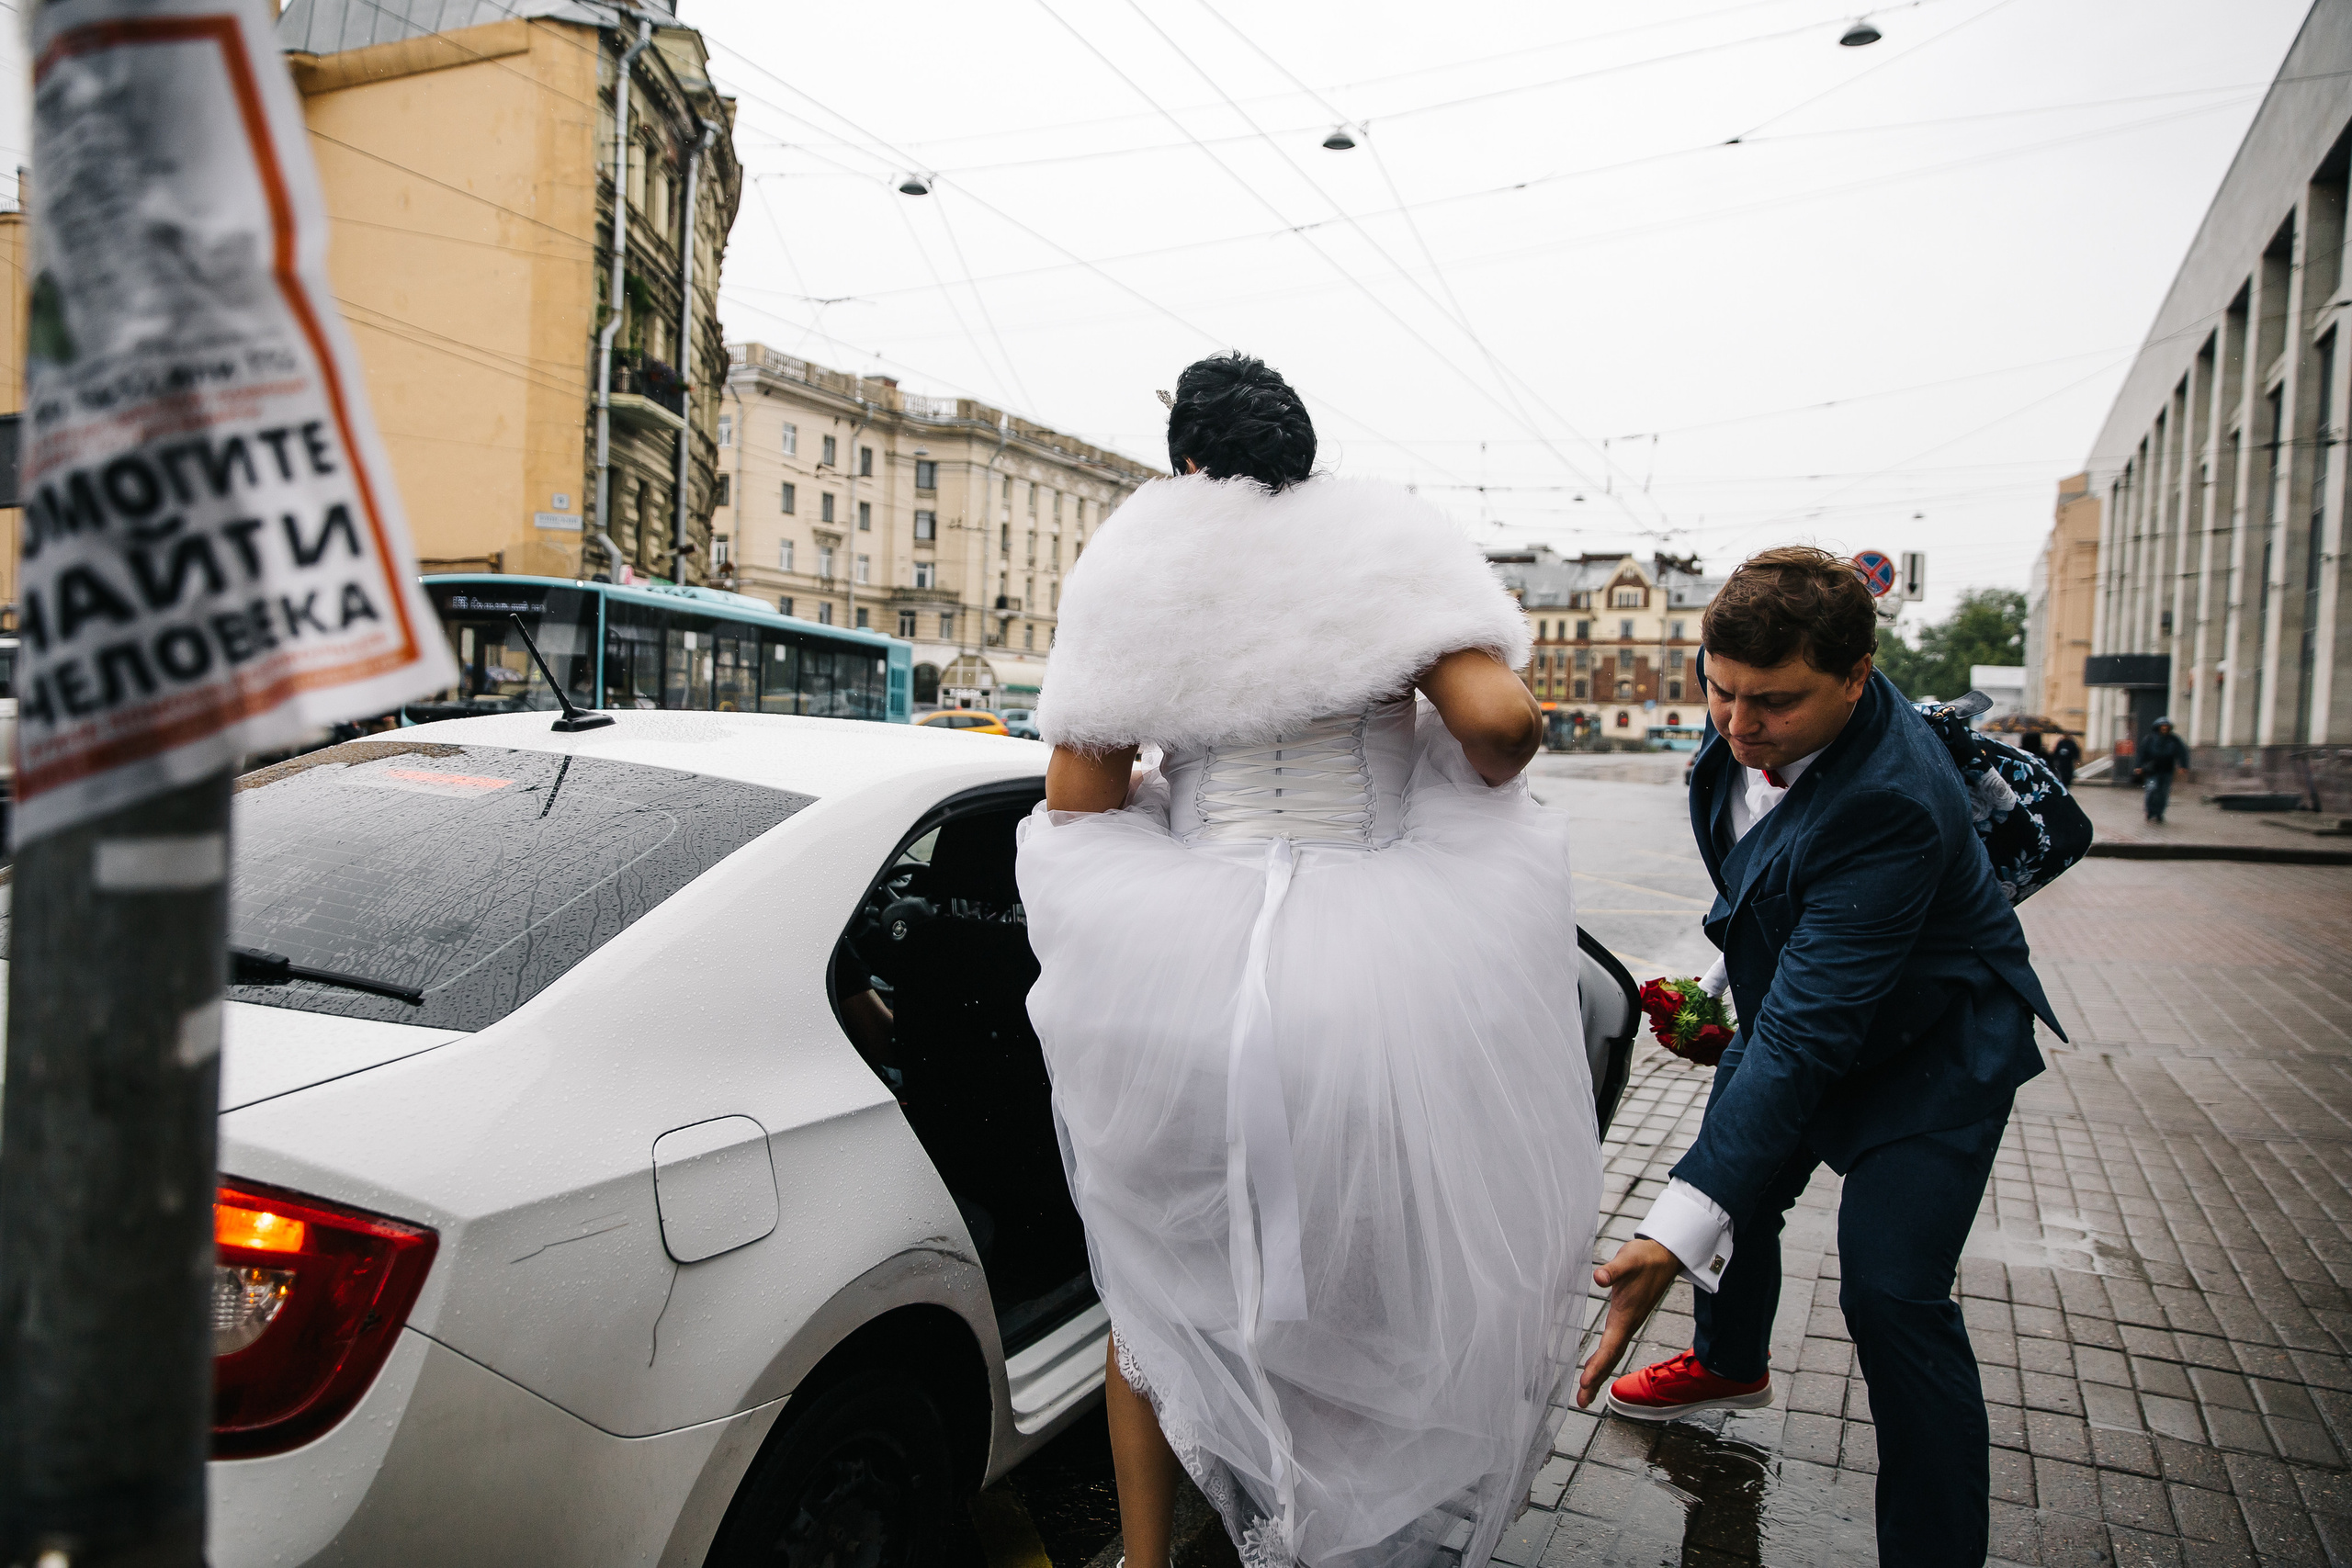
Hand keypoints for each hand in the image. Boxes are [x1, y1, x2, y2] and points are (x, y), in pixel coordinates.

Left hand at [1576, 1239, 1680, 1407]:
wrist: (1664, 1256)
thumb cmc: (1645, 1259)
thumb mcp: (1628, 1261)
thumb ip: (1613, 1271)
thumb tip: (1599, 1277)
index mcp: (1625, 1316)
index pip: (1610, 1347)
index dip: (1597, 1366)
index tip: (1585, 1382)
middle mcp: (1627, 1324)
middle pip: (1611, 1359)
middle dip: (1596, 1380)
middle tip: (1581, 1401)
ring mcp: (1628, 1323)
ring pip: (1612, 1354)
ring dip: (1598, 1374)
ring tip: (1584, 1394)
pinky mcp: (1626, 1318)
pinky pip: (1612, 1346)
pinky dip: (1602, 1360)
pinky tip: (1594, 1369)